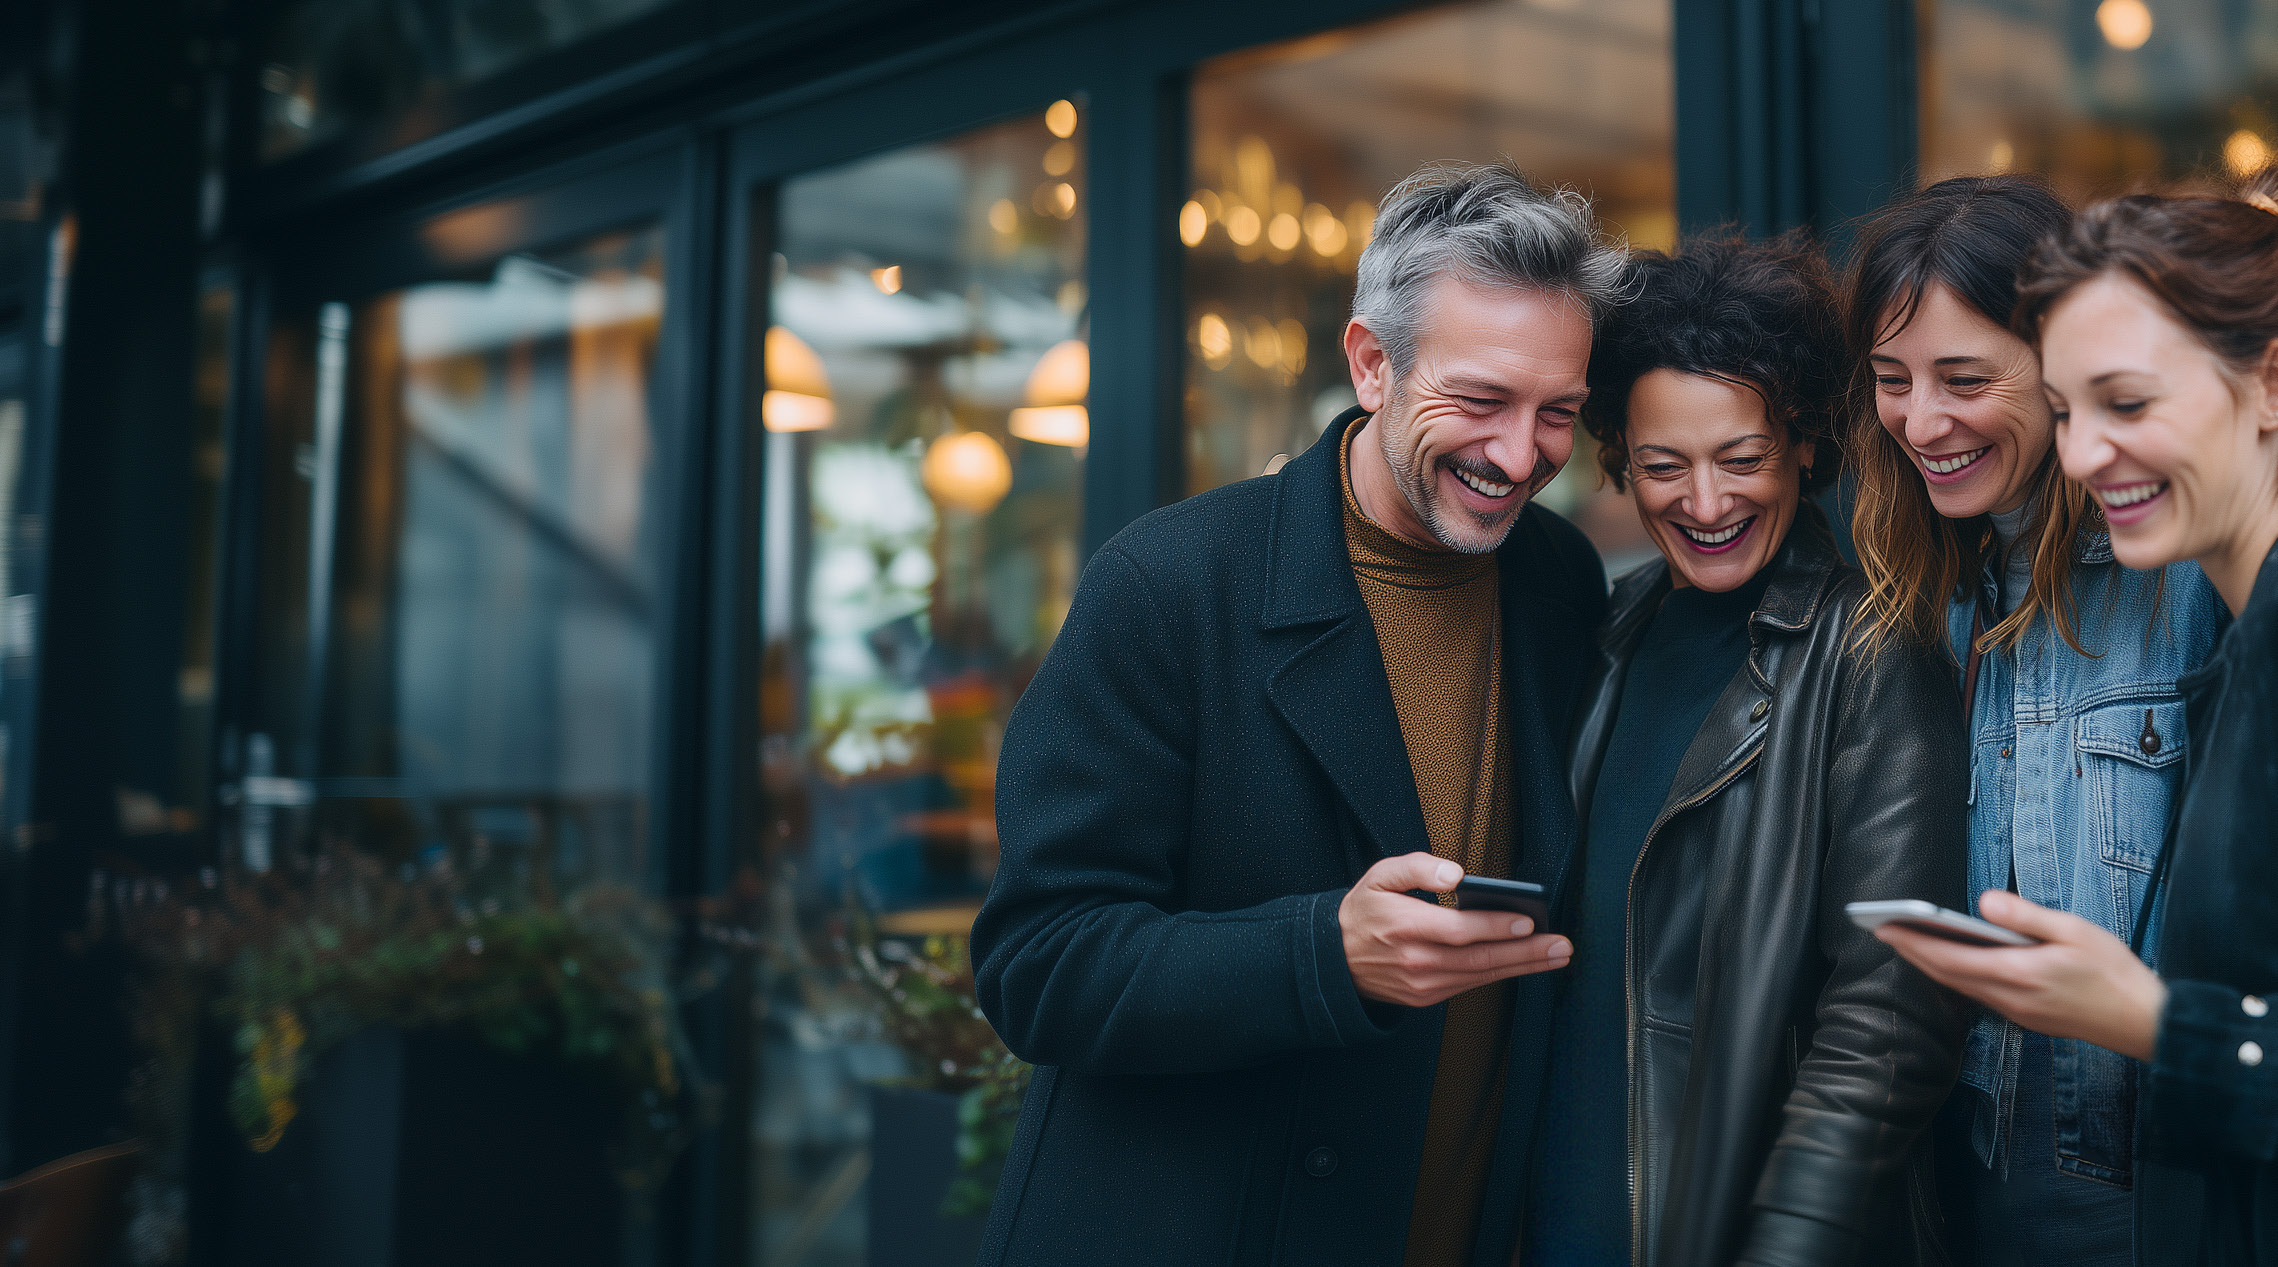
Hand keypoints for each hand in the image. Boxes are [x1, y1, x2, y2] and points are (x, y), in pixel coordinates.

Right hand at [1339, 852, 1571, 1007]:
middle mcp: (1416, 961)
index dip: (1495, 926)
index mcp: (1403, 927)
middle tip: (1561, 945)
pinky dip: (1499, 975)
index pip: (1458, 930)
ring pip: (1481, 976)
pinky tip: (1522, 964)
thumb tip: (1455, 874)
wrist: (1332, 961)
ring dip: (1522, 967)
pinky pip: (1470, 985)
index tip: (1528, 919)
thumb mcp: (1379, 876)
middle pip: (1480, 958)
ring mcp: (1423, 984)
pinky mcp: (1426, 997)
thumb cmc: (1361, 913)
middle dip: (1526, 952)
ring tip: (1555, 956)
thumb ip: (1417, 868)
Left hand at [1873, 889, 2167, 1060]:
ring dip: (1931, 965)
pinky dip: (1956, 976)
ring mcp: (2017, 1012)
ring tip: (1907, 942)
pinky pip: (1979, 995)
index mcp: (2019, 974)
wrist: (2145, 1021)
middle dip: (1912, 952)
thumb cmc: (2114, 973)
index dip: (1914, 943)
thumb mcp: (2074, 931)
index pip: (1950, 958)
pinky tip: (1951, 962)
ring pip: (1960, 987)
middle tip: (1882, 930)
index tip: (1886, 926)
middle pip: (1946, 975)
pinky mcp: (2026, 1017)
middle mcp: (2010, 998)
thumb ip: (2026, 916)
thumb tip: (1986, 901)